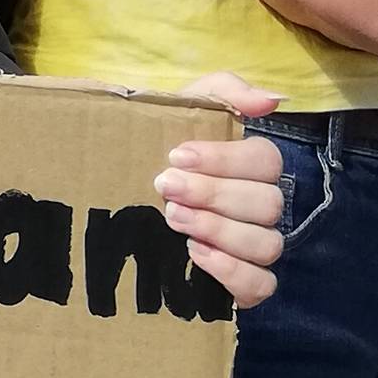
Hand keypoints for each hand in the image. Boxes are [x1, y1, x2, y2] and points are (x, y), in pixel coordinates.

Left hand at [159, 73, 286, 308]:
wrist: (105, 202)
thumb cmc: (147, 152)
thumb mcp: (173, 110)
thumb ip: (221, 92)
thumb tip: (272, 99)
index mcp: (246, 167)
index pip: (266, 160)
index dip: (226, 159)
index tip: (176, 156)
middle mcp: (257, 208)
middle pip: (268, 203)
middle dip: (214, 194)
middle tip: (164, 188)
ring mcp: (253, 248)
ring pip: (268, 244)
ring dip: (220, 230)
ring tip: (172, 219)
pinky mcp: (242, 285)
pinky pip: (262, 285)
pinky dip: (233, 272)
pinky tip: (195, 254)